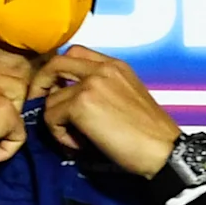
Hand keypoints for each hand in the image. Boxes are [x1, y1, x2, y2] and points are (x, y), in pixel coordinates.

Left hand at [36, 46, 180, 177]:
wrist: (164, 152)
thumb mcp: (129, 97)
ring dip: (57, 122)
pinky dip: (60, 135)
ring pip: (50, 98)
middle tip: (43, 106)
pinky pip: (51, 118)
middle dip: (41, 84)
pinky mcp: (80, 104)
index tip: (58, 88)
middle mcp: (102, 69)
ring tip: (77, 139)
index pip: (76, 53)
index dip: (60, 70)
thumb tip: (71, 97)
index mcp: (116, 66)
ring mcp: (90, 85)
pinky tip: (80, 146)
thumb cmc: (151, 134)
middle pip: (55, 63)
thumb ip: (103, 88)